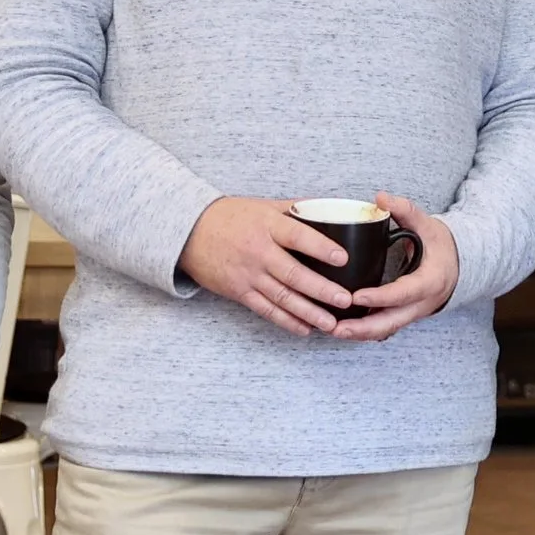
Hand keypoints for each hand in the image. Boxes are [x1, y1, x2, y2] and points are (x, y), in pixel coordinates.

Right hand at [179, 196, 352, 336]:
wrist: (189, 231)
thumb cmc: (231, 216)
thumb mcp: (264, 206)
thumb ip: (296, 209)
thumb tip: (331, 208)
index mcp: (268, 226)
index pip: (298, 237)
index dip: (321, 248)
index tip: (343, 258)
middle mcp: (259, 252)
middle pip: (293, 274)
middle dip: (321, 289)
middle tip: (345, 299)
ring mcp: (248, 275)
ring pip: (282, 297)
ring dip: (308, 312)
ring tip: (331, 323)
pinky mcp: (239, 292)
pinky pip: (265, 310)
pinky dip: (285, 321)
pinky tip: (305, 328)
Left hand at [330, 193, 460, 341]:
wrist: (459, 265)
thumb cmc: (442, 245)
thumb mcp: (428, 224)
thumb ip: (405, 210)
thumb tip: (381, 198)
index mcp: (430, 281)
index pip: (402, 294)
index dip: (379, 297)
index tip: (355, 296)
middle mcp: (422, 303)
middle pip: (391, 322)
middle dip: (363, 328)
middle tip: (336, 328)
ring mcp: (413, 313)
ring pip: (386, 330)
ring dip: (360, 333)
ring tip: (333, 331)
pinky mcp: (404, 315)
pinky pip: (384, 327)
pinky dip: (365, 330)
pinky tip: (343, 328)